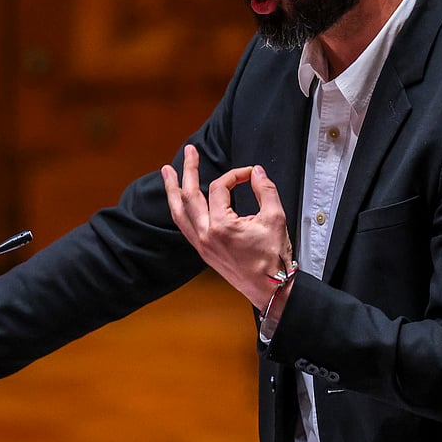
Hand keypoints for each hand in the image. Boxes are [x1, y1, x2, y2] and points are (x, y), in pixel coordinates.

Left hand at [161, 144, 293, 307]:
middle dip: (188, 170)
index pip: (219, 188)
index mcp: (221, 226)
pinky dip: (179, 209)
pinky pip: (184, 225)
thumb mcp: (275, 218)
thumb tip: (256, 172)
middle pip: (189, 195)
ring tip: (166, 172)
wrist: (271, 290)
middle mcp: (205, 234)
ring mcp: (200, 244)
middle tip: (190, 151)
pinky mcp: (202, 251)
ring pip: (179, 212)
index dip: (234, 175)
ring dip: (172, 190)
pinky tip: (179, 200)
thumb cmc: (273, 258)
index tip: (249, 174)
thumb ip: (265, 191)